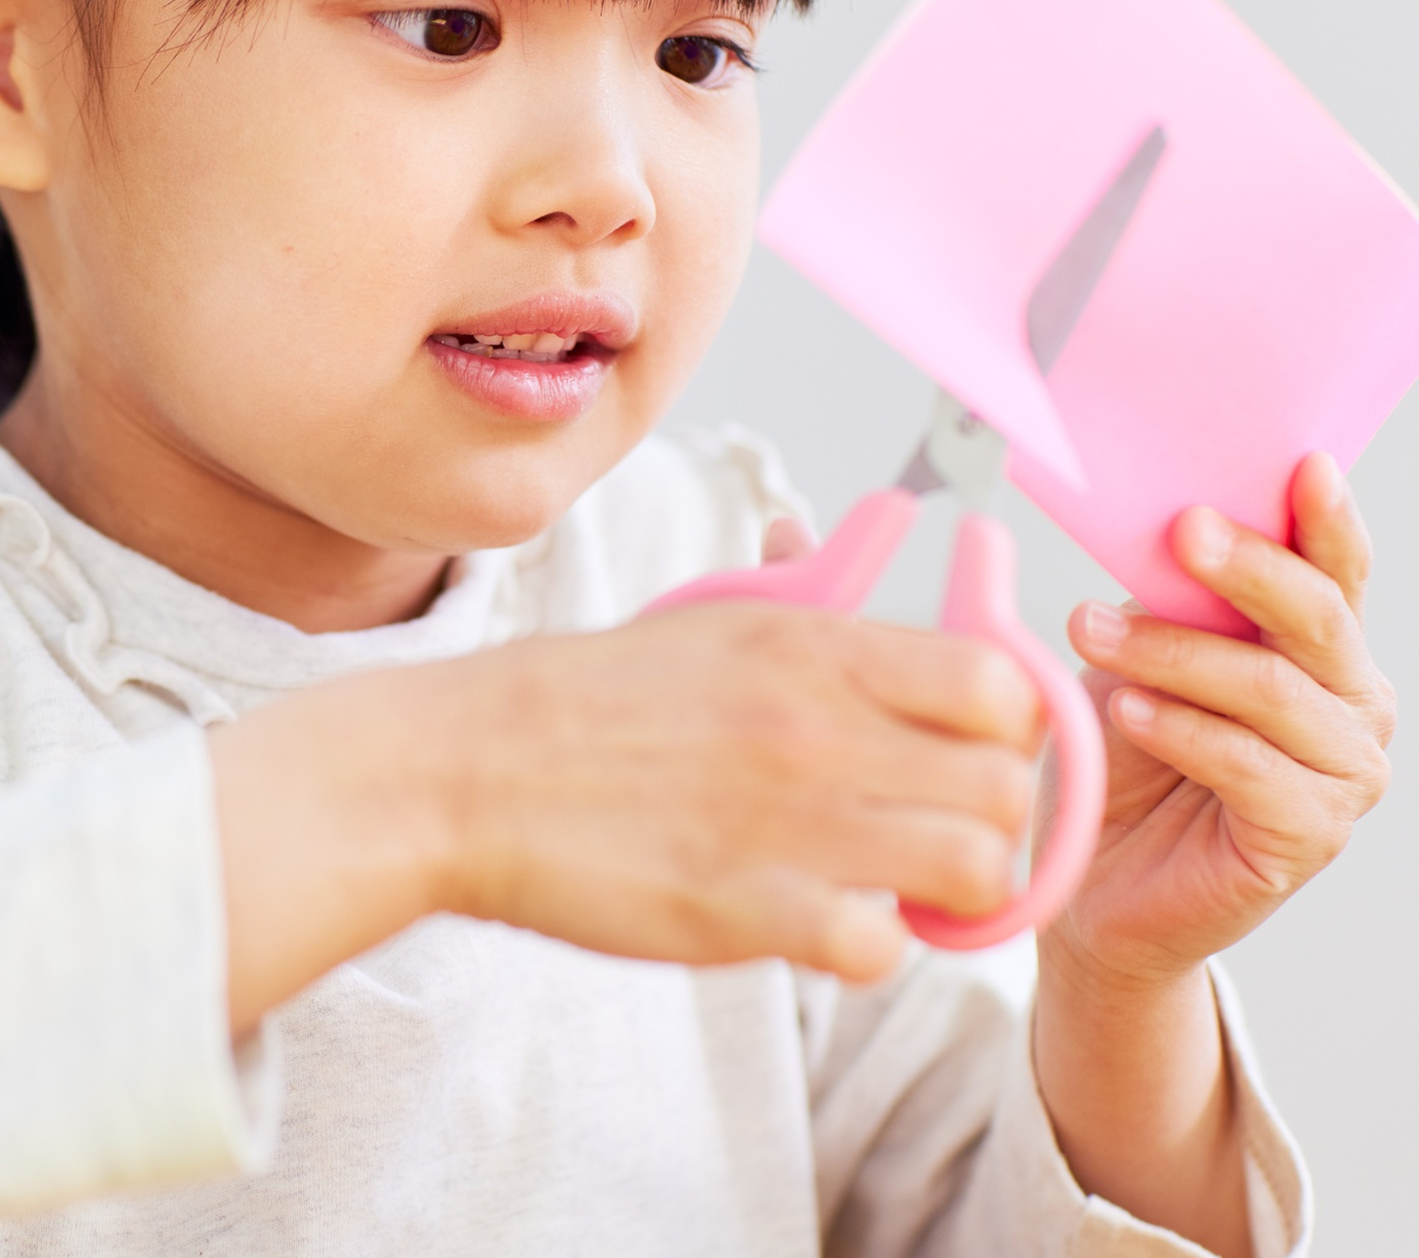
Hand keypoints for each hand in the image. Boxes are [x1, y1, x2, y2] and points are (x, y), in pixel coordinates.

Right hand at [210, 587, 1041, 1032]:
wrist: (461, 772)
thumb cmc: (582, 698)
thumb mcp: (706, 616)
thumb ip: (810, 588)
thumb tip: (886, 521)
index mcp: (808, 646)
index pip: (999, 682)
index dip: (1006, 726)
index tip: (967, 748)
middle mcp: (814, 727)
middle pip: (1003, 785)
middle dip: (986, 817)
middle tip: (932, 827)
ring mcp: (785, 822)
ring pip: (971, 868)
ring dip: (946, 889)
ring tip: (892, 882)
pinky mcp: (745, 911)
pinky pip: (882, 948)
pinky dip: (867, 945)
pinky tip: (821, 921)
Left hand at [1054, 452, 1394, 986]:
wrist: (1100, 880)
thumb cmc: (1129, 755)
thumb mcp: (1147, 657)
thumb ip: (1174, 599)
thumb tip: (1162, 517)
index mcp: (1322, 650)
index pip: (1337, 572)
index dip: (1325, 520)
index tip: (1302, 466)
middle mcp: (1351, 705)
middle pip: (1316, 618)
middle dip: (1245, 567)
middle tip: (1180, 530)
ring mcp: (1342, 774)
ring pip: (1270, 690)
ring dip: (1175, 653)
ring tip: (1094, 632)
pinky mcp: (1307, 835)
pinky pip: (1249, 766)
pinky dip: (1183, 730)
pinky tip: (1130, 711)